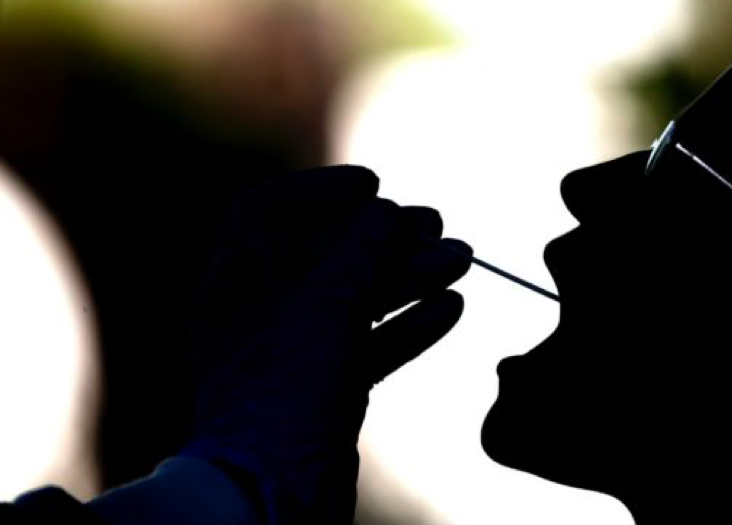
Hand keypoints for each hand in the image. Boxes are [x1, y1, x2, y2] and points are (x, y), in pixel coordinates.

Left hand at [181, 166, 471, 524]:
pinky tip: (450, 308)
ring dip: (409, 277)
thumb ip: (360, 249)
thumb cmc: (284, 388)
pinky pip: (370, 344)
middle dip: (385, 237)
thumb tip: (386, 213)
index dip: (323, 190)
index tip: (375, 184)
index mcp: (237, 280)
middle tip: (437, 224)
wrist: (274, 490)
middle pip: (326, 254)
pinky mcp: (325, 391)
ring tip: (463, 259)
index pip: (271, 210)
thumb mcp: (325, 301)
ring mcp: (294, 354)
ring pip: (356, 300)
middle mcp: (261, 313)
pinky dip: (408, 324)